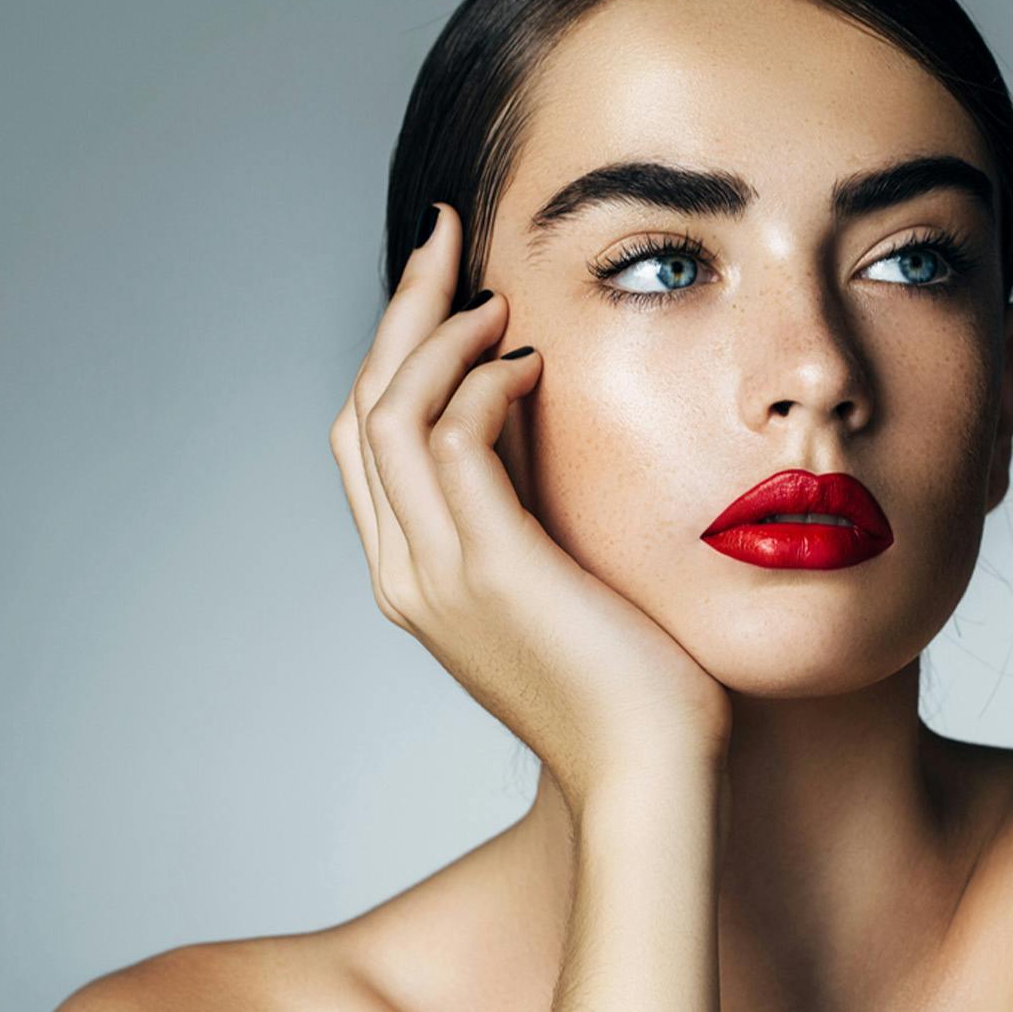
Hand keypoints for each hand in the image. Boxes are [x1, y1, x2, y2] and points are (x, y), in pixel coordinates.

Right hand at [328, 204, 732, 824]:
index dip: (397, 352)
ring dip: (433, 334)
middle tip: (445, 238)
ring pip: (388, 413)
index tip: (450, 285)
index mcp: (417, 575)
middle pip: (362, 409)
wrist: (651, 773)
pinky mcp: (489, 567)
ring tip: (493, 295)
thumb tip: (534, 409)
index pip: (371, 440)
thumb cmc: (628, 683)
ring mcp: (435, 572)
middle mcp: (406, 571)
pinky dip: (480, 383)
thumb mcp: (559, 579)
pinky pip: (451, 442)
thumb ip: (527, 504)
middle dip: (398, 313)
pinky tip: (530, 359)